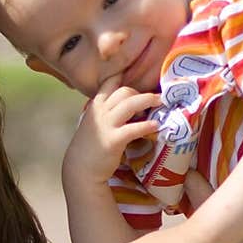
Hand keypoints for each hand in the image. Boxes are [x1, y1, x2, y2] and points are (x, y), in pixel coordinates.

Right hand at [63, 74, 159, 188]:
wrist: (80, 168)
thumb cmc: (91, 145)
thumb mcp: (96, 122)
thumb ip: (109, 111)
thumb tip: (132, 105)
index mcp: (96, 104)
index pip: (110, 81)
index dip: (126, 75)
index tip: (142, 74)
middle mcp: (100, 111)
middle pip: (125, 90)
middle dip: (142, 93)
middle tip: (156, 99)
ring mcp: (106, 125)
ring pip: (130, 104)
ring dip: (148, 101)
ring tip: (161, 103)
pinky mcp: (113, 140)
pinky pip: (133, 128)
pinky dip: (146, 126)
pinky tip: (156, 126)